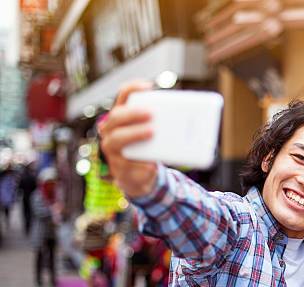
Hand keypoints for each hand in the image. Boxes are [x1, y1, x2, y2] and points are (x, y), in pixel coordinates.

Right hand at [99, 80, 156, 197]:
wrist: (140, 177)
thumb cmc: (148, 150)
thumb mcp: (153, 136)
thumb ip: (162, 127)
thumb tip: (188, 121)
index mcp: (121, 118)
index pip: (123, 97)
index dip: (133, 88)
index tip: (148, 86)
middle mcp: (111, 131)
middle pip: (117, 117)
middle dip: (133, 113)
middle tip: (151, 114)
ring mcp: (112, 150)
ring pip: (117, 139)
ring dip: (134, 134)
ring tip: (152, 132)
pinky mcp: (119, 168)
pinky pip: (127, 164)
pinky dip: (141, 163)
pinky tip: (151, 164)